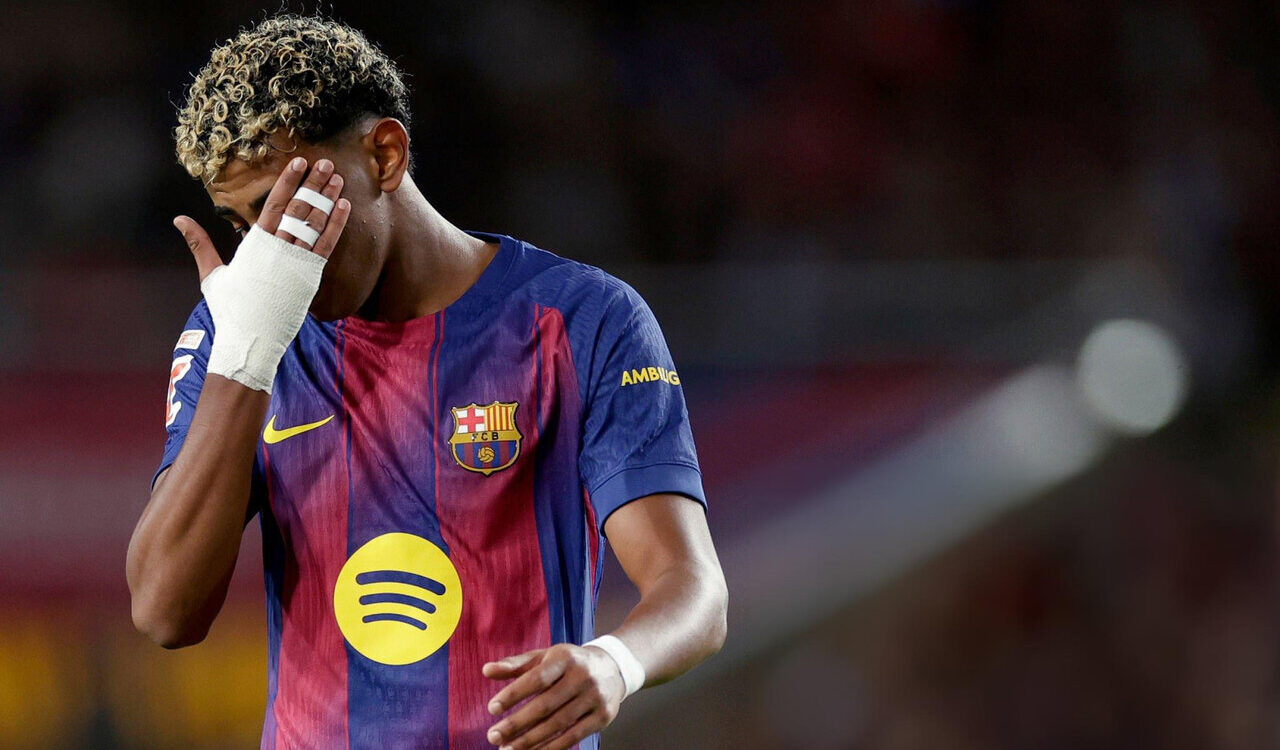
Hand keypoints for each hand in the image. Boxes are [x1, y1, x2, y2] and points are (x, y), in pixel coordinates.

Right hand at [172, 157, 350, 391]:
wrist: (250, 340)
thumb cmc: (230, 309)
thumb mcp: (211, 274)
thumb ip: (199, 243)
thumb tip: (178, 219)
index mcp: (254, 245)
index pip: (274, 205)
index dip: (287, 182)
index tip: (299, 163)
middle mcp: (277, 249)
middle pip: (298, 209)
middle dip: (313, 184)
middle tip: (326, 163)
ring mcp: (296, 262)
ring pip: (315, 224)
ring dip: (327, 200)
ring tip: (338, 178)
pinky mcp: (310, 277)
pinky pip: (326, 246)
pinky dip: (336, 226)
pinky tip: (345, 207)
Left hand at [483, 643, 625, 749]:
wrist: (612, 667)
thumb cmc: (568, 663)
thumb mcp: (544, 657)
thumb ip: (515, 664)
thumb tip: (486, 670)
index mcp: (565, 657)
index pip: (536, 678)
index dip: (514, 694)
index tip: (492, 709)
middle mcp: (582, 676)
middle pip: (546, 705)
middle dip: (516, 723)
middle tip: (493, 736)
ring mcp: (594, 697)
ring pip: (558, 724)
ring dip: (530, 741)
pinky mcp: (602, 717)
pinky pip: (573, 736)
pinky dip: (551, 748)